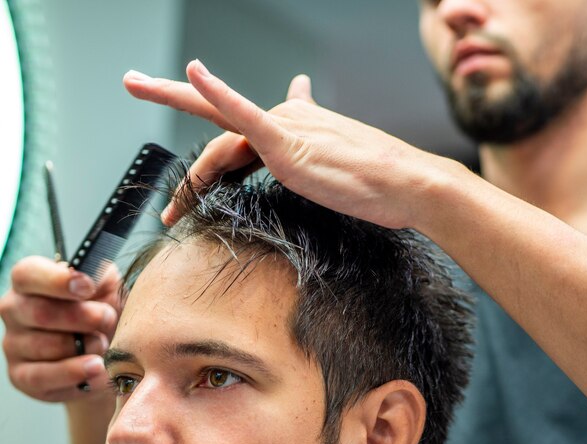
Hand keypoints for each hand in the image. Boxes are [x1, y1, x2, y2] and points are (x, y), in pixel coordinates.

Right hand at [0, 256, 120, 401]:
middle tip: (108, 319)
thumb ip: (98, 274)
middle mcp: (14, 310)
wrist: (111, 347)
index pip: (28, 274)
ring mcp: (13, 344)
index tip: (87, 287)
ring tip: (104, 343)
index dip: (57, 281)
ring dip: (84, 346)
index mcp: (31, 281)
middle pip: (40, 313)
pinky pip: (42, 377)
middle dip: (84, 318)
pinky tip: (97, 367)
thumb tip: (88, 278)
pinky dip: (75, 372)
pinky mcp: (20, 376)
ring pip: (45, 346)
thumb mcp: (106, 284)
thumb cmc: (104, 307)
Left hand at [124, 61, 457, 229]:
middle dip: (173, 95)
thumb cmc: (380, 185)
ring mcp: (286, 129)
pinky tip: (193, 71)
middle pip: (221, 122)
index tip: (196, 82)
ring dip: (190, 175)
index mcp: (297, 125)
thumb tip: (314, 131)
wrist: (409, 185)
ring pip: (221, 141)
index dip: (218, 108)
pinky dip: (219, 92)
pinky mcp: (288, 143)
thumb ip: (318, 152)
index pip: (246, 122)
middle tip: (135, 81)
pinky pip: (246, 116)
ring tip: (164, 188)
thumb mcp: (340, 165)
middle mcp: (287, 119)